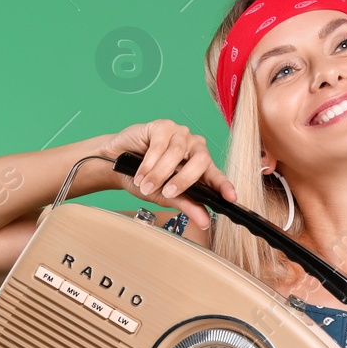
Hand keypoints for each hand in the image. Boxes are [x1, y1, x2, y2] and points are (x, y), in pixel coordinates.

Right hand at [99, 119, 237, 228]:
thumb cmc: (144, 180)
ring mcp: (180, 134)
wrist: (115, 165)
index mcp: (200, 166)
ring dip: (160, 173)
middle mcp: (194, 147)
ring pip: (177, 153)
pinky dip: (149, 162)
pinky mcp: (163, 126)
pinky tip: (140, 173)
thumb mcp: (165, 197)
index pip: (216, 175)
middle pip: (201, 161)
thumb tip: (204, 221)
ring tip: (146, 186)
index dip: (224, 185)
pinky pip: (160, 144)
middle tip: (168, 193)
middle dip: (184, 180)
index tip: (231, 198)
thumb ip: (187, 205)